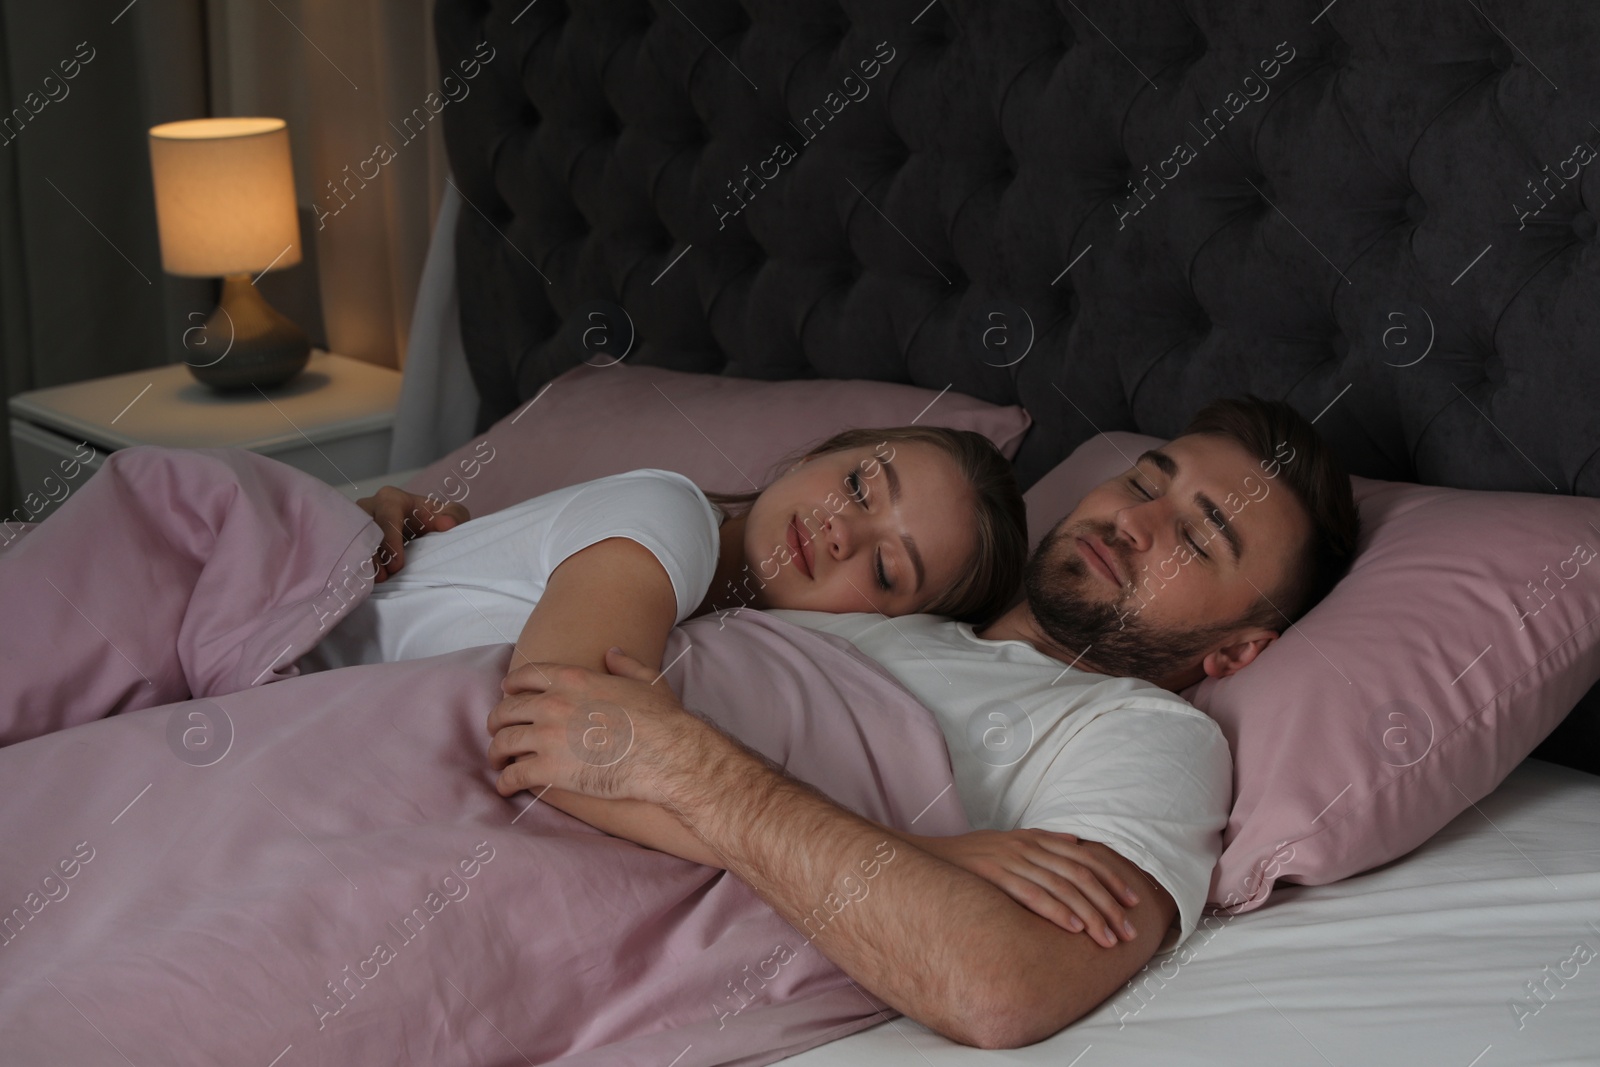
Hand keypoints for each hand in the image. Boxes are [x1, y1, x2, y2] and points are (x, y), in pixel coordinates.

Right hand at [355, 486, 468, 581]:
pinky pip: (347, 550)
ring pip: (353, 541)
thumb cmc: (436, 520)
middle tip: (385, 578)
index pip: (387, 517)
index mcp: (391, 498)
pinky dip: (355, 565)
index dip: (391, 541)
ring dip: (364, 562)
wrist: (423, 530)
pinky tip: (364, 581)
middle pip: (365, 530)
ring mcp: (356, 523)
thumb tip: (447, 524)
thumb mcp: (452, 515)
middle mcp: (368, 507)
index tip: (398, 565)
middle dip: (375, 555)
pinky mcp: (350, 538)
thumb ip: (454, 515)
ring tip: (378, 581)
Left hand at [486, 648, 703, 802]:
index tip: (507, 692)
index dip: (512, 684)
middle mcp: (552, 704)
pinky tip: (506, 787)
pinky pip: (514, 776)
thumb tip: (612, 653)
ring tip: (498, 760)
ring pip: (503, 743)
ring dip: (496, 752)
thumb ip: (626, 664)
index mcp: (572, 679)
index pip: (526, 675)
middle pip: (507, 709)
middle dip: (497, 720)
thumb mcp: (648, 681)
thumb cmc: (662, 720)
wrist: (666, 755)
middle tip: (496, 730)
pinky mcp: (548, 770)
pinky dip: (505, 783)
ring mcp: (546, 737)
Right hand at [913, 828, 1140, 947]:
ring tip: (1107, 938)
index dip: (1113, 879)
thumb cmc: (972, 858)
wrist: (927, 858)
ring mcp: (1012, 859)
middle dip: (1108, 904)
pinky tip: (1073, 928)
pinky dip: (1056, 911)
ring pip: (1062, 887)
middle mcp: (1028, 846)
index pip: (1086, 858)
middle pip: (1080, 875)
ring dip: (1090, 914)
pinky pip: (1032, 894)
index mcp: (1035, 838)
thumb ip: (1043, 842)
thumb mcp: (1009, 841)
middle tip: (1129, 931)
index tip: (1133, 902)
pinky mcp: (995, 875)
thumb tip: (1076, 841)